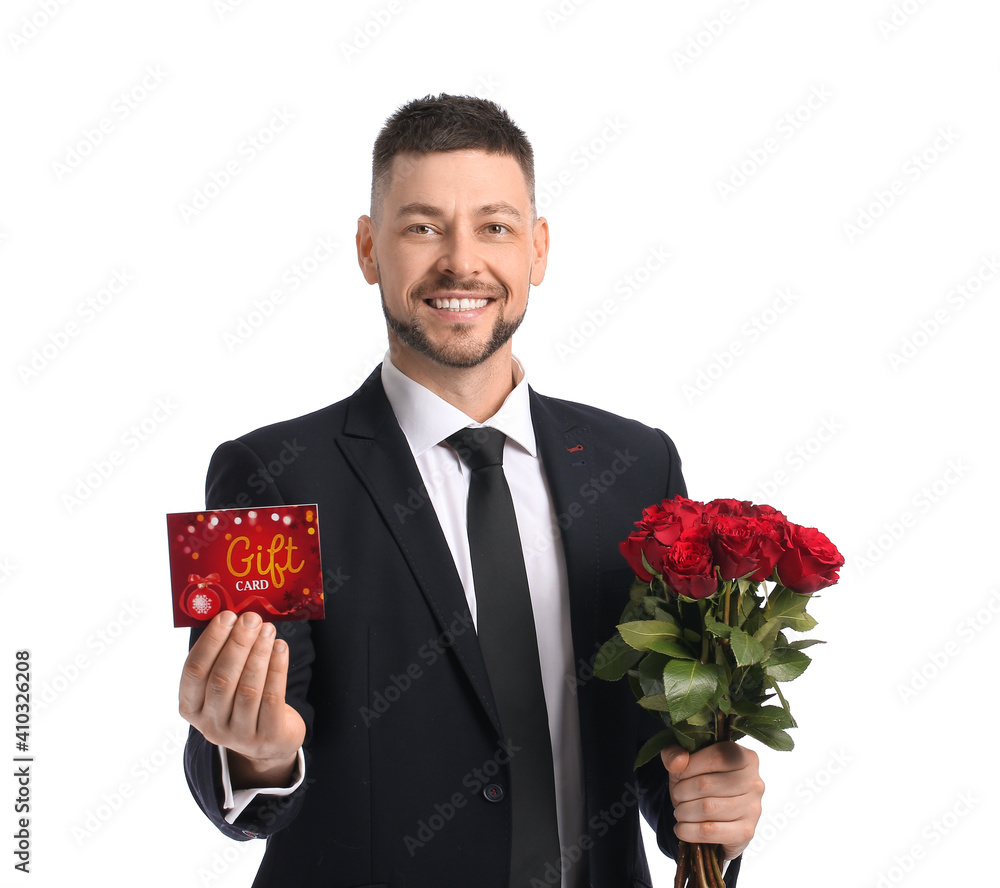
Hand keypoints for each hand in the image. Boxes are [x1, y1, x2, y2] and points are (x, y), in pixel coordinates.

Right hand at [179, 611, 304, 787]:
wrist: (269, 740)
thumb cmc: (243, 699)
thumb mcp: (225, 683)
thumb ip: (222, 655)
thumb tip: (235, 615)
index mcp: (191, 707)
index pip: (194, 672)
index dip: (210, 642)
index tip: (226, 616)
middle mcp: (210, 725)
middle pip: (222, 680)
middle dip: (238, 644)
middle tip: (251, 618)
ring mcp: (239, 736)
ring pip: (248, 689)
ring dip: (259, 654)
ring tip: (268, 629)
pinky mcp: (267, 738)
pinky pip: (272, 699)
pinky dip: (277, 669)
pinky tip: (281, 648)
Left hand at [660, 741, 763, 860]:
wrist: (712, 817)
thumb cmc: (700, 781)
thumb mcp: (684, 762)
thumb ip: (674, 753)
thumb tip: (678, 761)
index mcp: (746, 757)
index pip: (715, 757)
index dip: (689, 766)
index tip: (677, 774)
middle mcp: (755, 782)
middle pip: (706, 784)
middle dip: (682, 791)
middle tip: (676, 795)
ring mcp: (753, 809)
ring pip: (707, 808)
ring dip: (684, 811)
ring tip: (679, 811)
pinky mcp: (746, 832)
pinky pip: (710, 831)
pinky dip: (688, 830)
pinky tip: (681, 828)